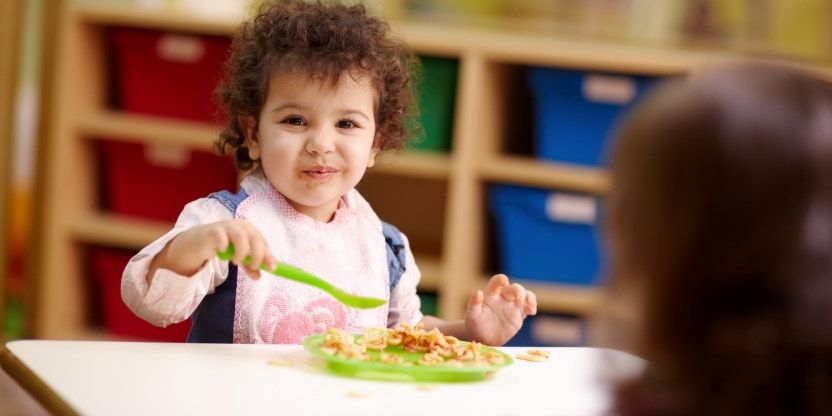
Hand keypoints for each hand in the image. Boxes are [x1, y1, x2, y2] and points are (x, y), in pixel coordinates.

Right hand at [157, 219, 276, 278]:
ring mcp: (227, 226)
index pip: (263, 241)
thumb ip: (250, 266)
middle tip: (253, 267)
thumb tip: (259, 276)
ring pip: (240, 236)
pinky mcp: (213, 230)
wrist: (201, 241)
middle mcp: (241, 225)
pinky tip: (222, 252)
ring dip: (241, 252)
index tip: (272, 269)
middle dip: (257, 254)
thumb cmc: (225, 247)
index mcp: (250, 230)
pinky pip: (222, 237)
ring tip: (236, 262)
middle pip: (255, 237)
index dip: (268, 255)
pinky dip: (224, 247)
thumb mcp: (240, 257)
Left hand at [463, 274, 536, 345]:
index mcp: (491, 295)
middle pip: (514, 288)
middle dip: (519, 291)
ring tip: (531, 304)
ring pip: (524, 296)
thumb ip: (474, 303)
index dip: (500, 279)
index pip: (496, 283)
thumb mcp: (472, 315)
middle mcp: (503, 298)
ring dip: (529, 297)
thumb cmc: (474, 324)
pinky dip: (532, 307)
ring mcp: (512, 306)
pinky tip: (532, 311)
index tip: (504, 281)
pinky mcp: (518, 315)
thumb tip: (478, 292)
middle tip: (520, 300)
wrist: (482, 338)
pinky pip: (527, 308)